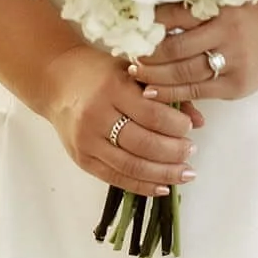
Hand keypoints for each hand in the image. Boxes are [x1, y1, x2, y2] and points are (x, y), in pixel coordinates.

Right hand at [38, 43, 203, 197]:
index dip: (175, 125)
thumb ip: (165, 93)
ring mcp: (87, 141)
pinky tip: (163, 187)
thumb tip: (200, 120)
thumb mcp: (132, 71)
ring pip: (131, 165)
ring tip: (185, 173)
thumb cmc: (99, 71)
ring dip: (163, 173)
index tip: (190, 128)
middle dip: (173, 152)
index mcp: (112, 87)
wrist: (56, 80)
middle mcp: (97, 115)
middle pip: (143, 143)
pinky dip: (142, 185)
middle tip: (192, 151)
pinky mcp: (82, 159)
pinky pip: (116, 178)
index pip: (151, 113)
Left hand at [133, 0, 257, 103]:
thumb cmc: (247, 11)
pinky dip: (173, 92)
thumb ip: (193, 7)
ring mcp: (234, 63)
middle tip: (129, 57)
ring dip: (155, 75)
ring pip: (185, 73)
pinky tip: (154, 91)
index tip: (132, 29)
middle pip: (177, 48)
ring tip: (136, 74)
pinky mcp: (236, 86)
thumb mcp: (223, 0)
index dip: (151, 24)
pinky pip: (198, 90)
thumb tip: (148, 12)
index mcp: (221, 9)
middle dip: (149, 55)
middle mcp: (228, 35)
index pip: (177, 16)